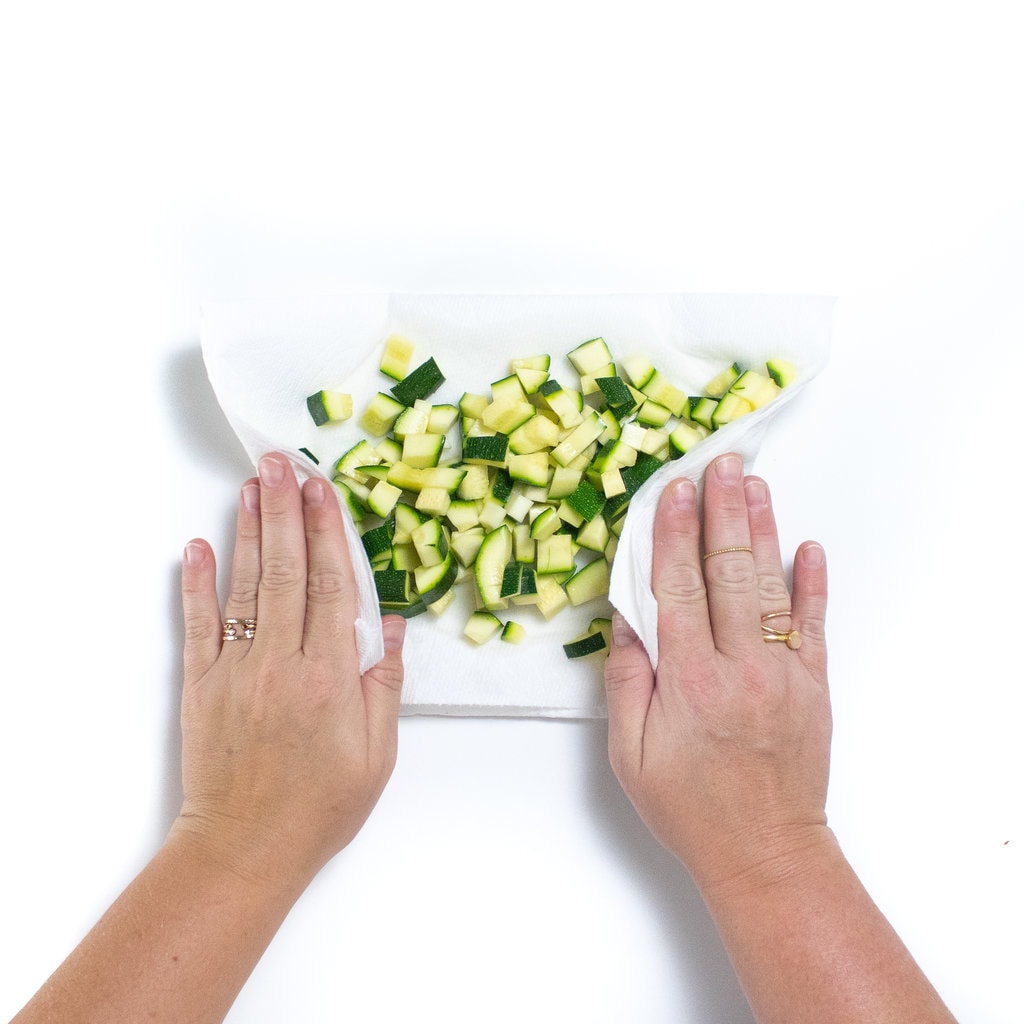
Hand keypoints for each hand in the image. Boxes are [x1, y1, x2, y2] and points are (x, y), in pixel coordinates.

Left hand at [174, 453, 405, 890]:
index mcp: (330, 679)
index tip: (325, 490)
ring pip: (246, 588)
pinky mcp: (202, 686)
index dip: (329, 533)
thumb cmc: (320, 807)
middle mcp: (281, 664)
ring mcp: (236, 671)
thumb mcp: (376, 754)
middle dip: (287, 512)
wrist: (245, 849)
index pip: (331, 587)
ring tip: (252, 486)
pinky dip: (197, 584)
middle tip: (284, 463)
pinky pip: (198, 626)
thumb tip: (389, 626)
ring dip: (248, 532)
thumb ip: (384, 685)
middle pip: (286, 572)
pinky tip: (197, 546)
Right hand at [605, 452, 830, 893]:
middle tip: (718, 465)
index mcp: (689, 682)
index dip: (673, 535)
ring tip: (753, 485)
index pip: (678, 589)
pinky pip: (814, 624)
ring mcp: (783, 673)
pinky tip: (808, 546)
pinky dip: (812, 583)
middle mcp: (740, 668)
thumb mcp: (631, 754)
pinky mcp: (813, 685)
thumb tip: (625, 621)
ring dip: (762, 531)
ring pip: (771, 588)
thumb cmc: (690, 807)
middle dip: (721, 513)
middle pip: (729, 573)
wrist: (765, 850)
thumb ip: (626, 682)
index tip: (672, 492)